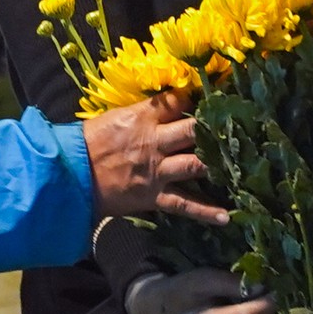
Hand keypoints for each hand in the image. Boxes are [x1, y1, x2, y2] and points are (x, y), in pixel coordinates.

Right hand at [83, 90, 228, 225]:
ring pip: (196, 165)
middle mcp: (154, 142)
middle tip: (241, 126)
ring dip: (220, 165)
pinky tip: (227, 216)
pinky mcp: (153, 196)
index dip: (197, 97)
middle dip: (217, 127)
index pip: (178, 100)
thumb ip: (144, 112)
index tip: (214, 97)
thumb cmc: (88, 142)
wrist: (69, 175)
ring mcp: (156, 171)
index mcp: (142, 117)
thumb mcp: (114, 117)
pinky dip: (206, 212)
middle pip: (195, 130)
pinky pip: (184, 204)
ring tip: (243, 165)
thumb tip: (169, 104)